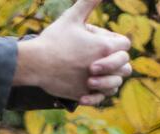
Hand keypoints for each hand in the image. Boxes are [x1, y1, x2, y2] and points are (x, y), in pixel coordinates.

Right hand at [14, 0, 132, 103]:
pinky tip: (88, 86)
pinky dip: (98, 94)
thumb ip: (88, 2)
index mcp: (104, 47)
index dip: (115, 42)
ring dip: (110, 78)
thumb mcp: (72, 17)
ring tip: (96, 73)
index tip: (100, 41)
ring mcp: (93, 83)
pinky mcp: (82, 94)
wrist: (34, 63)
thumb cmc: (52, 40)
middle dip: (115, 61)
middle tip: (98, 58)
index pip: (125, 45)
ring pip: (115, 84)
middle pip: (125, 66)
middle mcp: (103, 67)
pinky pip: (100, 98)